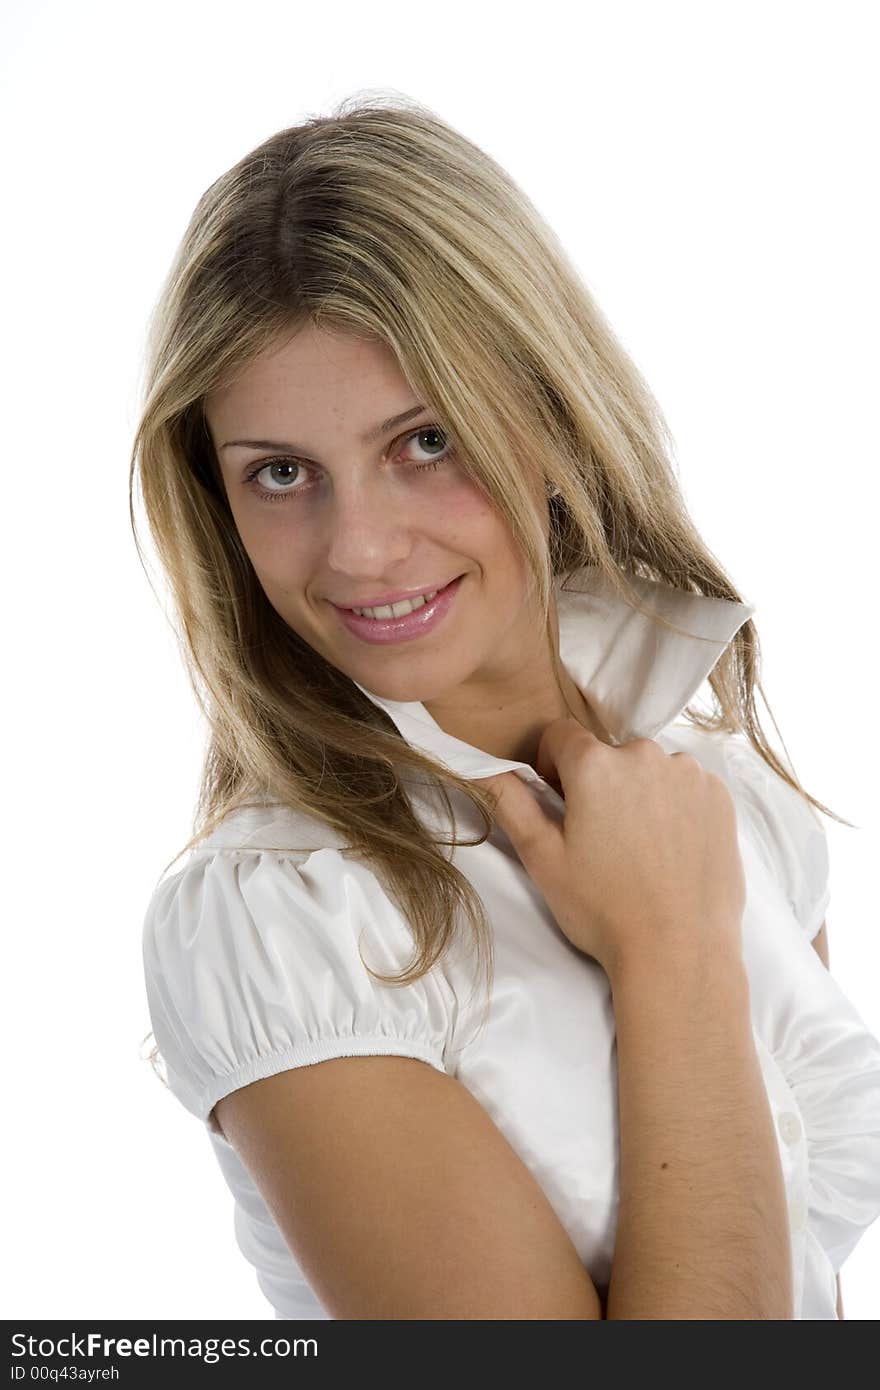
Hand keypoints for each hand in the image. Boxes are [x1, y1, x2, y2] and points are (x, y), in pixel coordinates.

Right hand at [476, 718, 744, 976]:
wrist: (680, 951)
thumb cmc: (604, 909)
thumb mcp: (542, 858)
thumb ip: (512, 803)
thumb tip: (488, 770)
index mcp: (596, 764)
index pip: (560, 735)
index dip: (551, 766)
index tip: (560, 804)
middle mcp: (646, 755)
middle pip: (607, 753)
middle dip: (598, 784)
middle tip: (601, 839)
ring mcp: (689, 774)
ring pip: (648, 769)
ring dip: (638, 793)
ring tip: (639, 848)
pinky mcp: (719, 797)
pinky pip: (685, 785)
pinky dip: (674, 806)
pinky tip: (670, 849)